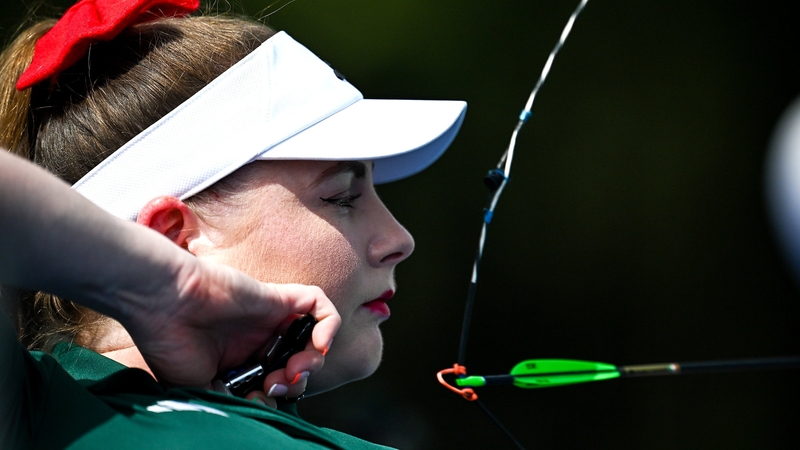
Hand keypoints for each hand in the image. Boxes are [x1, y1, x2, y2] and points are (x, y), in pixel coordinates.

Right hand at [119, 256, 339, 390]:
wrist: (163, 303)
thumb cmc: (170, 344)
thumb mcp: (198, 386)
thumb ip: (232, 399)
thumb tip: (263, 409)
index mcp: (240, 362)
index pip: (278, 382)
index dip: (279, 396)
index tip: (260, 400)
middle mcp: (259, 340)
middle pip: (299, 364)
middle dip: (296, 383)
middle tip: (275, 386)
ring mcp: (271, 319)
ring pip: (313, 339)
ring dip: (313, 361)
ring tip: (293, 369)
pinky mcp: (280, 297)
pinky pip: (320, 306)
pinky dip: (328, 325)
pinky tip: (316, 343)